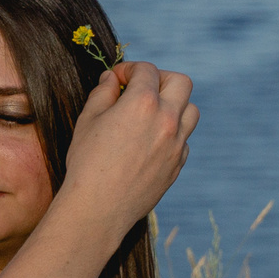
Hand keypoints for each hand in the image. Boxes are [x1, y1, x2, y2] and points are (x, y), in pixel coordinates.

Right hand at [58, 61, 196, 235]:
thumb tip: (112, 79)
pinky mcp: (177, 165)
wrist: (99, 208)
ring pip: (190, 111)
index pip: (146, 70)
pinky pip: (184, 140)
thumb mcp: (88, 119)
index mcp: (144, 103)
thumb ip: (102, 93)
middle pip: (181, 83)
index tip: (118, 78)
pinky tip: (150, 141)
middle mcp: (167, 120)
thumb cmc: (87, 161)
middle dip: (161, 78)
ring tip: (151, 113)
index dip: (129, 69)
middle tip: (141, 88)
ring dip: (174, 105)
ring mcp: (176, 144)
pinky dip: (172, 133)